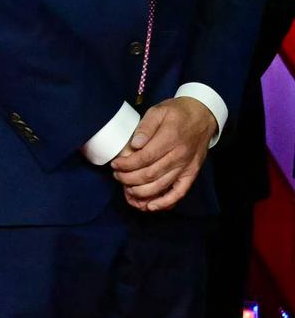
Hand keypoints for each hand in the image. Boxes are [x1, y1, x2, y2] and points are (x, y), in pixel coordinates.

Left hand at [110, 97, 216, 211]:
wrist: (202, 116)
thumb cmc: (177, 112)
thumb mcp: (158, 110)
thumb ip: (145, 126)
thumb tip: (134, 144)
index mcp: (170, 137)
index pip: (145, 157)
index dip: (127, 164)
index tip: (115, 165)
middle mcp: (179, 155)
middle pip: (150, 174)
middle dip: (129, 179)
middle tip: (117, 177)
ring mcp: (186, 166)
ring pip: (161, 186)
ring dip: (142, 192)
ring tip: (127, 190)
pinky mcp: (192, 174)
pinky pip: (179, 193)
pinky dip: (165, 202)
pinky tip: (150, 206)